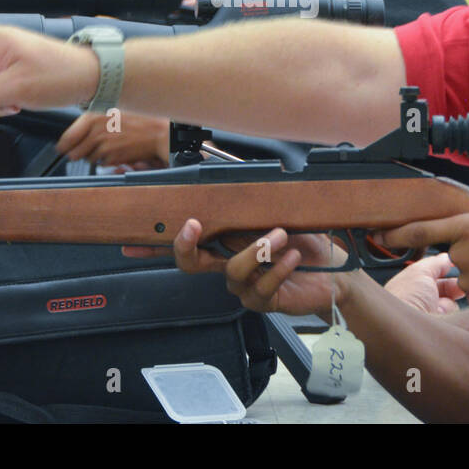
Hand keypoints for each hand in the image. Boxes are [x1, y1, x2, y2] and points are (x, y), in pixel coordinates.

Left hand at [57, 111, 170, 166]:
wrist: (157, 131)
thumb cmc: (137, 118)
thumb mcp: (111, 110)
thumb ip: (91, 121)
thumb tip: (74, 134)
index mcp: (93, 117)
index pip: (67, 138)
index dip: (64, 145)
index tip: (63, 148)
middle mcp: (95, 132)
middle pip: (74, 152)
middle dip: (80, 152)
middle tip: (89, 147)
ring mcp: (104, 146)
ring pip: (88, 159)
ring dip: (95, 155)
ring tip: (110, 145)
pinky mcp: (112, 158)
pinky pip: (102, 164)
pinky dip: (108, 160)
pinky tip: (118, 150)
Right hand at [128, 220, 350, 316]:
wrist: (334, 271)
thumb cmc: (305, 240)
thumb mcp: (274, 210)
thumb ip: (247, 198)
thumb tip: (222, 168)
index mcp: (226, 242)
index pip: (185, 242)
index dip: (155, 243)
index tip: (134, 238)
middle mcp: (228, 264)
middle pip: (190, 264)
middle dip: (186, 245)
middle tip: (194, 225)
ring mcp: (244, 285)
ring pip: (232, 270)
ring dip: (257, 249)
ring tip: (279, 235)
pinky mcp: (263, 301)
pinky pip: (260, 287)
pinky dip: (278, 267)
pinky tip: (292, 256)